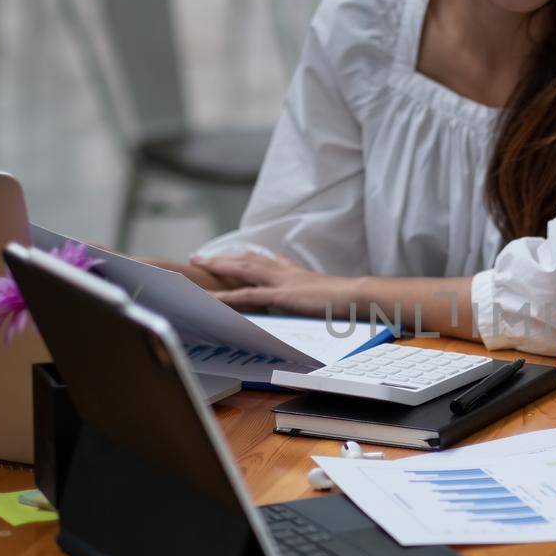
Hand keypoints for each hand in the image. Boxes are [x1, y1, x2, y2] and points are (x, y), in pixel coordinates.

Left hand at [192, 252, 349, 313]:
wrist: (357, 296)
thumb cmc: (347, 300)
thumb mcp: (327, 294)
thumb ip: (314, 295)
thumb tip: (311, 299)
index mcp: (297, 274)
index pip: (268, 261)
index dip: (248, 257)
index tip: (234, 255)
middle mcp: (286, 273)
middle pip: (248, 260)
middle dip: (223, 258)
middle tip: (201, 256)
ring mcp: (282, 282)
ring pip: (243, 270)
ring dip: (219, 266)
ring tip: (198, 264)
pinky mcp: (281, 296)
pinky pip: (248, 295)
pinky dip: (228, 297)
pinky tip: (212, 299)